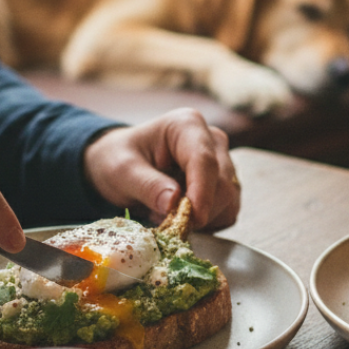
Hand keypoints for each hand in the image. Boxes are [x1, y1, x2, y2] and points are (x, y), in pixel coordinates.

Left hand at [83, 109, 240, 230]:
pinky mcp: (225, 184)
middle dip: (199, 210)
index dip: (202, 192)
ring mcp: (222, 162)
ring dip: (202, 218)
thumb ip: (147, 184)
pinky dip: (207, 222)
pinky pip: (227, 211)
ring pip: (229, 200)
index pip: (204, 160)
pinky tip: (182, 216)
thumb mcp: (121, 170)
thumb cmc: (119, 159)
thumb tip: (173, 202)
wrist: (122, 164)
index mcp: (187, 125)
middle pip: (222, 183)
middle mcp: (212, 140)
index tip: (192, 219)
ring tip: (167, 215)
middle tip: (165, 223)